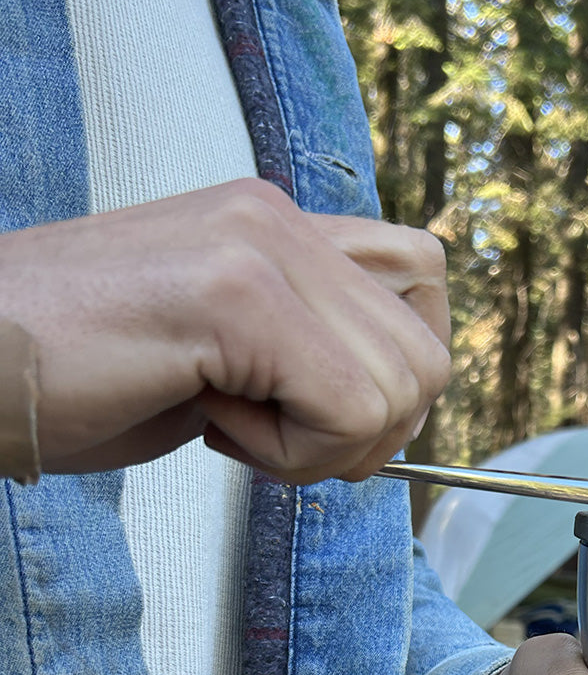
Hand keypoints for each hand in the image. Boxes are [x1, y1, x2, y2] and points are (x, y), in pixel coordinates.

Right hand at [0, 178, 450, 481]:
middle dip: (365, 433)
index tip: (316, 412)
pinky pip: (347, 410)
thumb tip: (387, 405)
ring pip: (401, 388)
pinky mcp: (236, 294)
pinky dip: (292, 456)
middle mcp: (277, 217)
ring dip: (323, 448)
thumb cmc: (73, 374)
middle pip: (428, 355)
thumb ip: (305, 352)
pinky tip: (213, 426)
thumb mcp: (220, 354)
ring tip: (231, 425)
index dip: (395, 377)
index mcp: (276, 222)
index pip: (423, 281)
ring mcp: (259, 246)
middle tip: (272, 435)